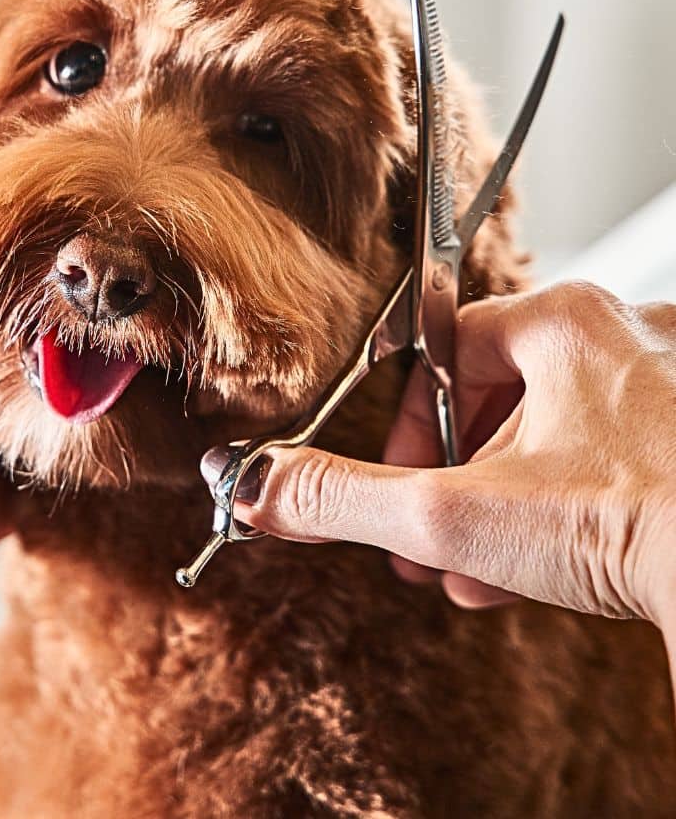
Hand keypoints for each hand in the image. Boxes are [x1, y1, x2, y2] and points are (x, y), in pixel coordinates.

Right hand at [204, 283, 675, 628]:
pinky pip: (619, 464)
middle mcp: (629, 337)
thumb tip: (259, 488)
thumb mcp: (450, 512)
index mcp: (564, 321)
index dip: (410, 428)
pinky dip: (575, 514)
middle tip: (438, 538)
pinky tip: (550, 572)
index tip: (404, 484)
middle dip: (460, 483)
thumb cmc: (630, 520)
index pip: (447, 351)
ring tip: (486, 570)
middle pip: (503, 401)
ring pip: (562, 440)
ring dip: (512, 506)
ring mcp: (675, 390)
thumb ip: (343, 497)